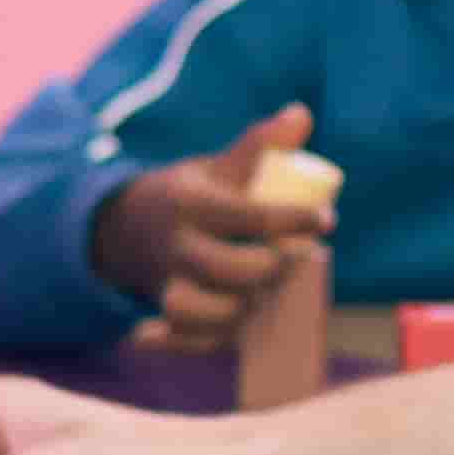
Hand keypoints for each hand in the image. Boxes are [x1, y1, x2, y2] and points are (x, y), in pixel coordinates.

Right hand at [84, 103, 324, 350]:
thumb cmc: (191, 195)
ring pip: (214, 310)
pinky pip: (193, 338)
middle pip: (234, 270)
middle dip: (277, 266)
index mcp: (189, 203)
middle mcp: (175, 246)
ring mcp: (168, 283)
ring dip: (252, 303)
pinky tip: (238, 326)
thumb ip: (259, 145)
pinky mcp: (168, 312)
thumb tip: (301, 115)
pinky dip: (213, 338)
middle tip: (300, 255)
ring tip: (271, 286)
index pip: (252, 216)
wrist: (127, 227)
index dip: (296, 220)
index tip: (326, 219)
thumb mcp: (217, 166)